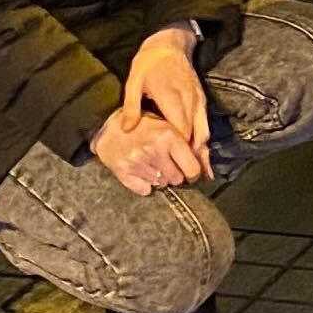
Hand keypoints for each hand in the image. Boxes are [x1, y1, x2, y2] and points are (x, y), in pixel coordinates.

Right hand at [91, 103, 205, 194]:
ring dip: (160, 179)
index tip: (190, 173)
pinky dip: (145, 185)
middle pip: (177, 179)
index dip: (193, 173)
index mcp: (168, 135)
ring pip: (161, 185)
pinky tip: (142, 172)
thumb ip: (183, 143)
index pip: (192, 168)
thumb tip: (204, 168)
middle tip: (167, 164)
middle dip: (175, 174)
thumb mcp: (165, 124)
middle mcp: (154, 150)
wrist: (107, 124)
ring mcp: (138, 162)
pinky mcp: (123, 171)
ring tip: (153, 165)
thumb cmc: (141, 123)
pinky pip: (144, 190)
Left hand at [121, 23, 211, 165]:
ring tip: (202, 175)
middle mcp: (189, 101)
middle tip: (189, 180)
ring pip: (204, 131)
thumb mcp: (134, 81)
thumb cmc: (149, 63)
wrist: (169, 43)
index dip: (179, 151)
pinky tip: (205, 155)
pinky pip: (206, 125)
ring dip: (203, 153)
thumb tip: (126, 129)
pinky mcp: (201, 100)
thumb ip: (131, 106)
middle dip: (194, 158)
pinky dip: (206, 142)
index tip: (174, 169)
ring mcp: (198, 101)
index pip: (179, 130)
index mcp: (172, 98)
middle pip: (195, 135)